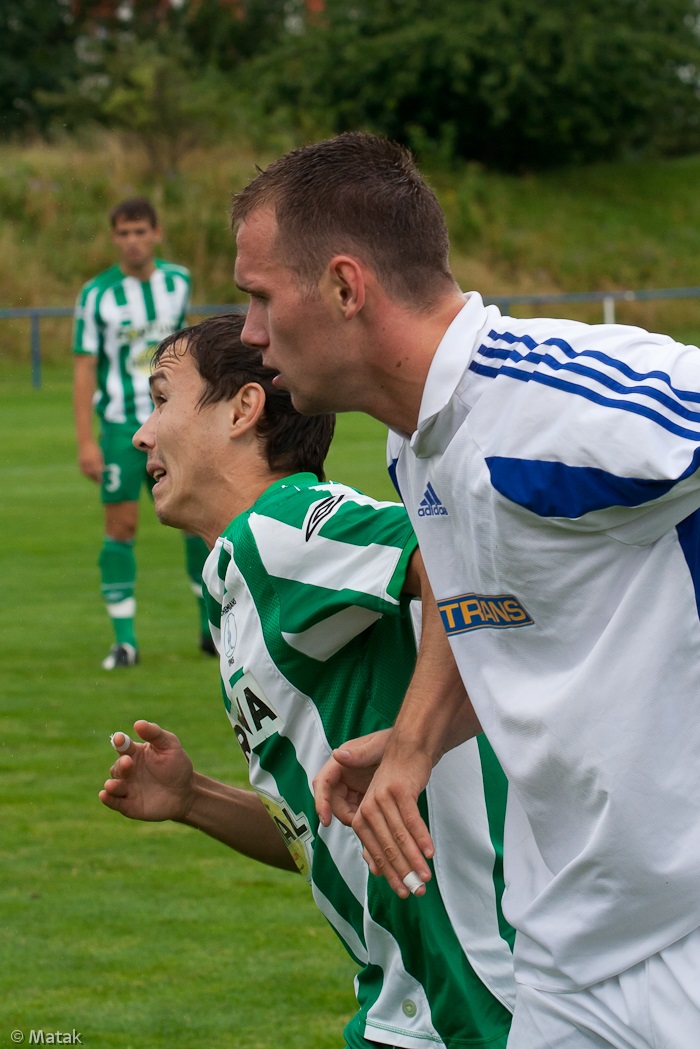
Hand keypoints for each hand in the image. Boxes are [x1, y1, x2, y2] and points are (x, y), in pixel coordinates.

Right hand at [78, 440, 103, 482]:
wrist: (85, 442)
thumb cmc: (95, 449)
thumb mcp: (100, 455)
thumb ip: (101, 463)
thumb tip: (103, 471)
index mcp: (95, 460)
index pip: (98, 471)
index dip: (100, 477)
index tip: (103, 481)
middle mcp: (89, 462)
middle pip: (92, 473)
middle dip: (96, 479)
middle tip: (100, 483)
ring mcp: (83, 462)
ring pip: (87, 473)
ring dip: (91, 478)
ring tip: (95, 480)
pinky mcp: (79, 462)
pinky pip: (83, 471)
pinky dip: (87, 474)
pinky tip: (90, 476)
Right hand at [99, 721, 194, 822]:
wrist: (185, 793)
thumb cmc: (176, 765)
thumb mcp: (170, 745)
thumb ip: (154, 734)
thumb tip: (138, 723)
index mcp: (134, 753)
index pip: (123, 745)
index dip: (120, 741)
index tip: (120, 739)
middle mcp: (127, 770)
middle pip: (118, 766)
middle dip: (121, 764)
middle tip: (128, 762)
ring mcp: (127, 788)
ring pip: (113, 785)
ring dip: (112, 785)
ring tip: (112, 784)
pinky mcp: (128, 805)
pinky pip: (115, 802)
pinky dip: (108, 799)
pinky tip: (104, 795)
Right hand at [314, 729, 391, 827]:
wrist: (409, 751)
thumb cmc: (392, 743)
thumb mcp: (377, 746)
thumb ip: (358, 753)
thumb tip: (336, 754)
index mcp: (340, 762)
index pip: (323, 783)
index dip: (321, 802)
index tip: (325, 819)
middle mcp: (342, 776)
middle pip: (332, 801)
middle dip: (341, 814)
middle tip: (357, 823)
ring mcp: (351, 787)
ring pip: (344, 809)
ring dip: (354, 818)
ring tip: (372, 821)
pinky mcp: (361, 796)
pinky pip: (357, 812)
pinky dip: (364, 819)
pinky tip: (377, 821)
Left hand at [351, 736, 435, 898]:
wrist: (407, 750)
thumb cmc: (396, 783)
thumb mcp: (382, 809)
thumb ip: (379, 837)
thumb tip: (374, 870)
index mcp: (362, 815)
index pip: (374, 851)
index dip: (388, 873)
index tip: (401, 891)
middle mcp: (368, 807)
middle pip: (387, 847)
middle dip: (402, 873)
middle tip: (416, 893)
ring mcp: (383, 798)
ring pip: (400, 836)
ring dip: (414, 860)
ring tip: (425, 878)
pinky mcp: (399, 790)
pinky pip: (412, 819)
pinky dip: (421, 838)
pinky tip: (430, 853)